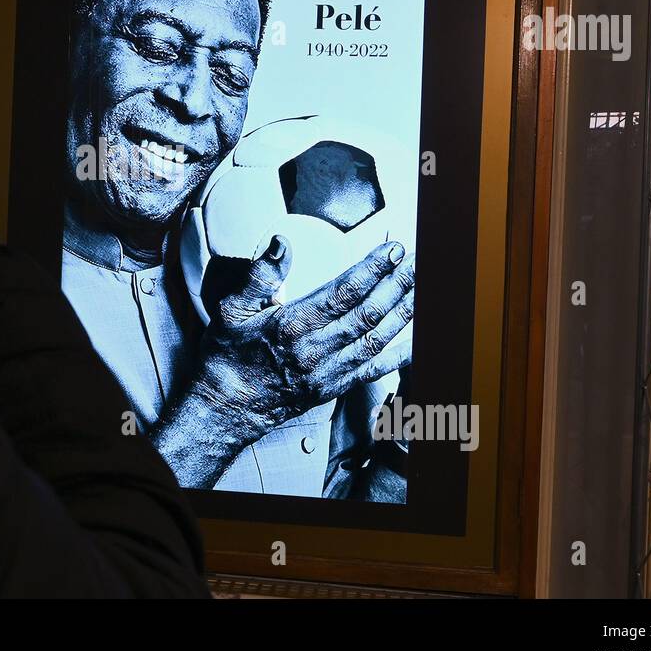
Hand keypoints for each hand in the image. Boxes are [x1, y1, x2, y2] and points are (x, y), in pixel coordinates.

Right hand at [193, 236, 415, 441]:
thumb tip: (281, 243)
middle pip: (368, 313)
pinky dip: (399, 354)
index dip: (372, 270)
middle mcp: (316, 350)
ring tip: (422, 287)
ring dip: (403, 312)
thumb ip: (259, 276)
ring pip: (377, 338)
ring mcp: (329, 371)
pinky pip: (374, 369)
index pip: (343, 293)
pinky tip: (417, 338)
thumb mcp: (230, 310)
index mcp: (292, 326)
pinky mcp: (334, 387)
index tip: (392, 251)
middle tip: (417, 262)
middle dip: (397, 285)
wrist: (227, 407)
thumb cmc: (228, 356)